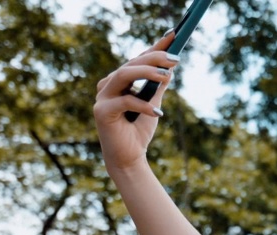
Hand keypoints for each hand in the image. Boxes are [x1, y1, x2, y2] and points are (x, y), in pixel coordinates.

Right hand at [93, 33, 179, 174]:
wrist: (129, 159)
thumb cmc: (139, 131)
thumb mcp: (153, 105)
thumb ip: (157, 87)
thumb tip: (170, 69)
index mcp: (120, 81)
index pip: (138, 59)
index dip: (155, 46)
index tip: (174, 34)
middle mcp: (109, 85)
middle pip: (131, 64)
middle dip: (154, 58)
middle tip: (174, 59)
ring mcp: (103, 97)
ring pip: (123, 75)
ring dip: (146, 73)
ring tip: (166, 75)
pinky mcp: (101, 112)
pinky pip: (124, 102)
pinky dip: (142, 105)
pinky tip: (157, 113)